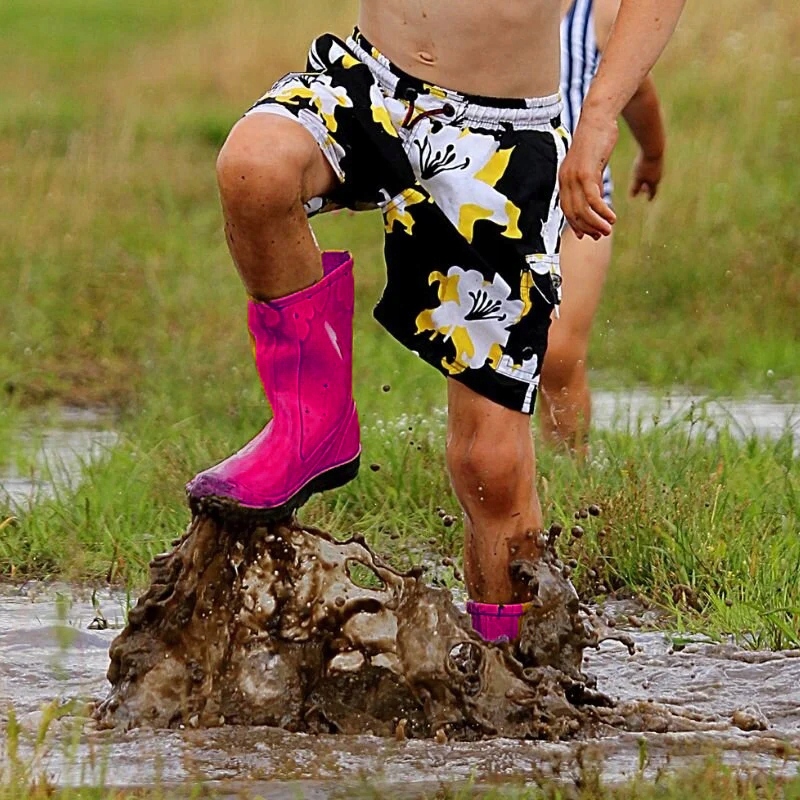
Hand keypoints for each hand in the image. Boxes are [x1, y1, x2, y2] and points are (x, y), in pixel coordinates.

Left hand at [559, 111, 617, 238]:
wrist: (597, 118)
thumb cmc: (597, 140)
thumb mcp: (592, 165)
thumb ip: (591, 183)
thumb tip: (596, 200)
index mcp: (564, 179)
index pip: (567, 209)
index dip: (577, 224)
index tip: (587, 235)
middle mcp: (566, 180)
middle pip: (574, 213)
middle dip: (588, 227)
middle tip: (601, 235)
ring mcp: (574, 177)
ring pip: (583, 209)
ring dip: (596, 223)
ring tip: (608, 230)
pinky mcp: (586, 172)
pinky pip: (593, 199)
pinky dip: (602, 212)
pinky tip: (612, 217)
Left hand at [630, 150, 662, 199]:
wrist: (653, 148)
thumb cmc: (644, 164)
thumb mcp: (637, 177)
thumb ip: (635, 187)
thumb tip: (632, 197)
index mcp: (654, 181)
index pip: (653, 192)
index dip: (650, 196)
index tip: (649, 200)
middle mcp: (659, 175)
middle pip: (653, 183)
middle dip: (648, 188)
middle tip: (643, 190)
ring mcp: (659, 166)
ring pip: (654, 175)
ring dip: (648, 179)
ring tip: (644, 180)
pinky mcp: (658, 158)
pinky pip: (653, 167)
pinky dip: (649, 170)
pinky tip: (646, 167)